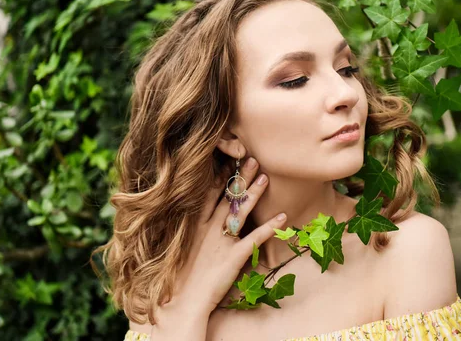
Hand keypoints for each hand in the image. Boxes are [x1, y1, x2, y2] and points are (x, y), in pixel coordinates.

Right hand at [158, 157, 285, 317]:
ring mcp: (221, 241)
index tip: (229, 160)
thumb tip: (195, 216)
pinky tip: (283, 216)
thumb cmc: (177, 276)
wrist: (180, 301)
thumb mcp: (179, 246)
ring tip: (266, 177)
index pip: (208, 193)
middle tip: (252, 159)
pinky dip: (269, 227)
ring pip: (240, 211)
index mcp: (194, 224)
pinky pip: (255, 238)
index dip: (220, 176)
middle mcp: (207, 228)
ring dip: (253, 193)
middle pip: (227, 197)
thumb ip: (189, 229)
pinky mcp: (233, 257)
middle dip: (240, 177)